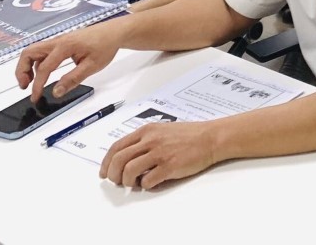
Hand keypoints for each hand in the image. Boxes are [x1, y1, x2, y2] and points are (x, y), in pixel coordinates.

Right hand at [17, 26, 119, 101]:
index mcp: (65, 46)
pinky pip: (42, 52)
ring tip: (30, 82)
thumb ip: (73, 79)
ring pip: (33, 51)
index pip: (44, 68)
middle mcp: (58, 41)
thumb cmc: (105, 46)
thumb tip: (56, 92)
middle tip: (24, 86)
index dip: (37, 85)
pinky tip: (43, 74)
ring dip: (27, 66)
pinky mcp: (61, 43)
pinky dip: (37, 63)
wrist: (115, 32)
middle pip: (29, 52)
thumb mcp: (92, 66)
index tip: (35, 97)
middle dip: (21, 70)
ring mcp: (59, 41)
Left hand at [100, 120, 218, 189]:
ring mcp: (160, 153)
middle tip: (117, 181)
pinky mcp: (169, 166)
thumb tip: (128, 158)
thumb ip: (145, 140)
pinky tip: (151, 183)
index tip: (104, 172)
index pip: (117, 146)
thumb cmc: (190, 135)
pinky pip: (147, 181)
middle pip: (119, 159)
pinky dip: (145, 186)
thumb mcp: (163, 130)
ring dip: (127, 181)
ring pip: (129, 171)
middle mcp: (151, 140)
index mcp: (147, 131)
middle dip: (113, 174)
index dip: (106, 162)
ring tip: (133, 184)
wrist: (211, 138)